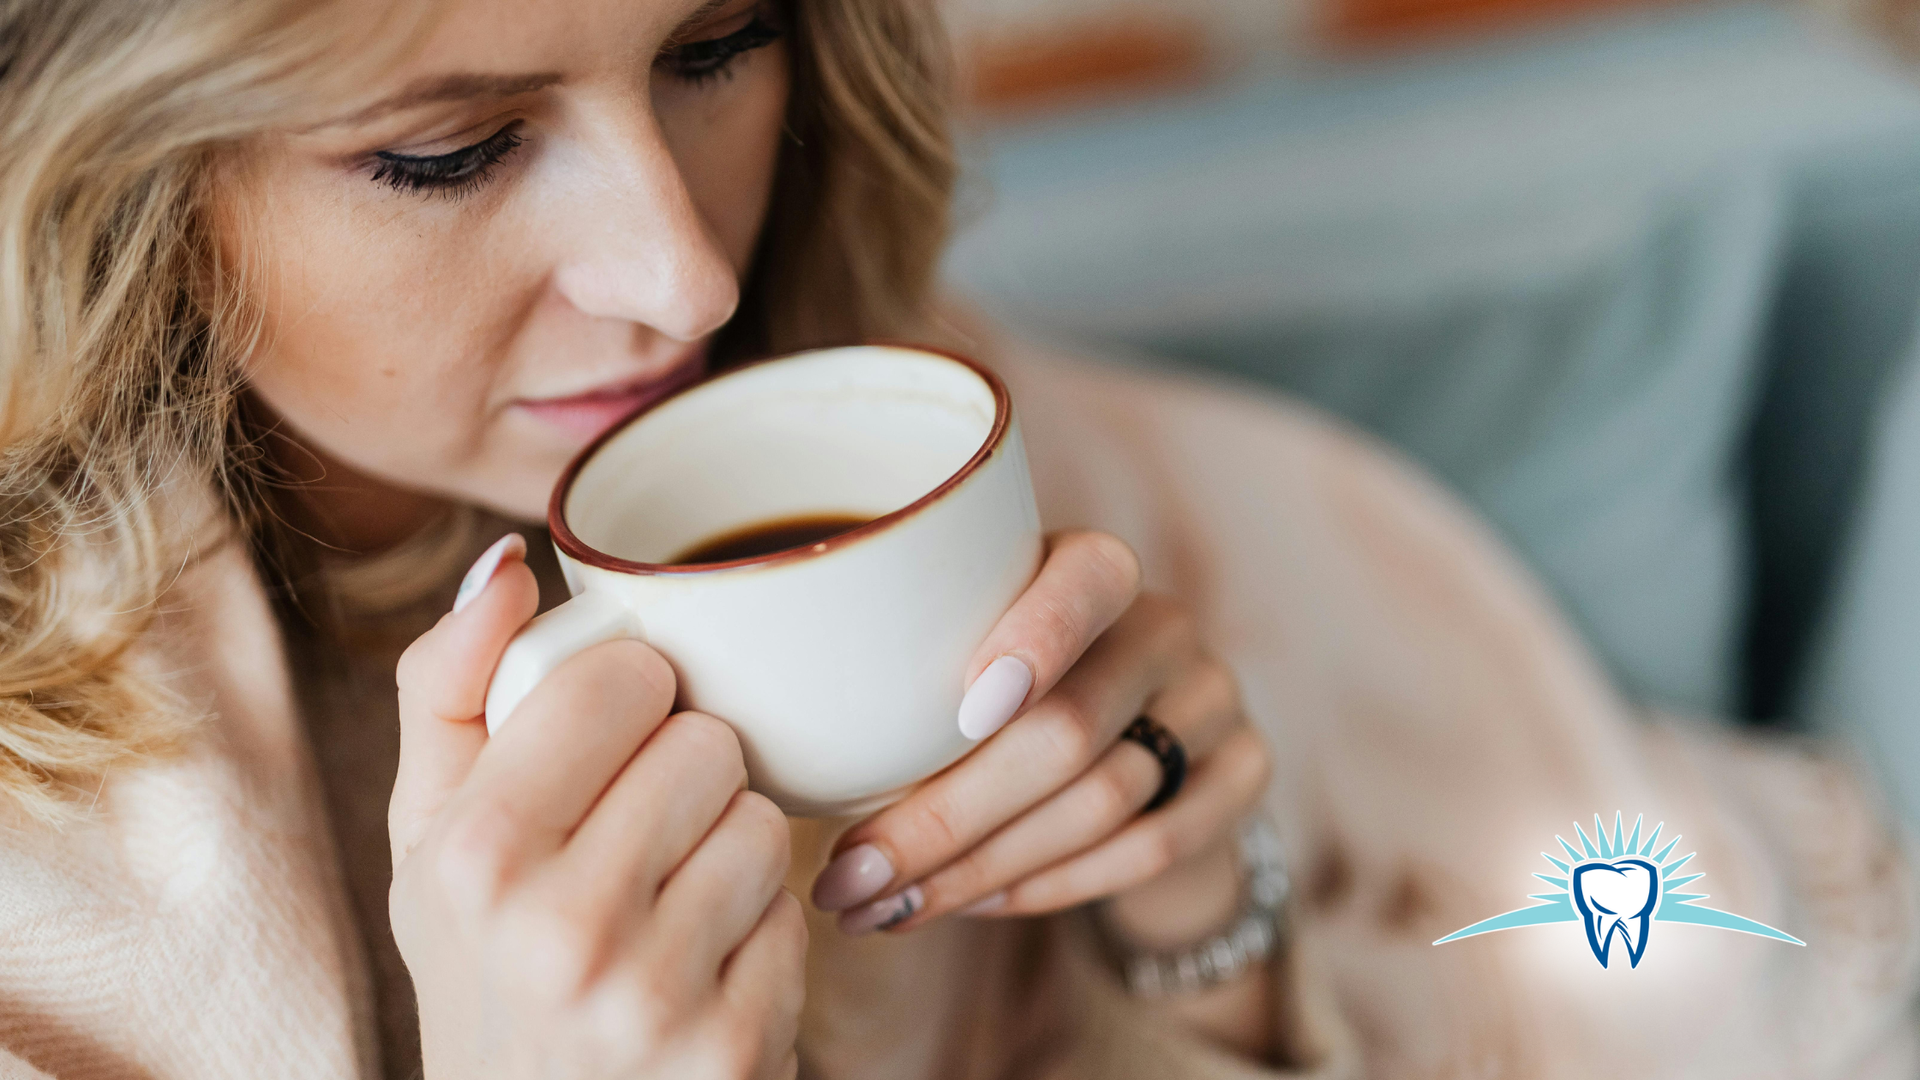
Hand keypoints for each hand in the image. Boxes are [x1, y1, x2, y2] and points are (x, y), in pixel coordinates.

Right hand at [388, 534, 806, 1079]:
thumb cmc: (485, 967)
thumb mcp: (426, 839)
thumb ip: (448, 688)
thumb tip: (507, 562)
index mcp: (471, 851)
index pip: (621, 679)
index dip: (628, 701)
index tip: (606, 747)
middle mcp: (555, 926)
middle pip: (708, 743)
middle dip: (684, 777)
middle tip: (637, 839)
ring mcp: (650, 995)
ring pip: (764, 823)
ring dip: (729, 854)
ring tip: (667, 907)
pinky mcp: (732, 1049)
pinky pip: (797, 916)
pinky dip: (759, 938)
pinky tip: (700, 973)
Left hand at [809, 529, 1271, 940]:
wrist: (1140, 742)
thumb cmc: (1004, 689)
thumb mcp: (962, 646)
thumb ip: (903, 660)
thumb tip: (777, 719)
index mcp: (1093, 566)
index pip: (1086, 579)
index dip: (1034, 638)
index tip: (961, 711)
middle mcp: (1164, 623)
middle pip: (1067, 729)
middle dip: (945, 817)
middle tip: (848, 877)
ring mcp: (1213, 699)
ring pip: (1102, 801)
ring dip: (982, 869)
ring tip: (884, 907)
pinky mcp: (1245, 773)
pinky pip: (1149, 848)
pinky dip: (1049, 888)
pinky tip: (974, 905)